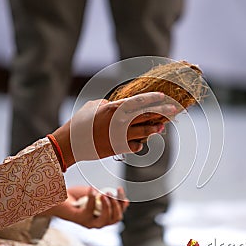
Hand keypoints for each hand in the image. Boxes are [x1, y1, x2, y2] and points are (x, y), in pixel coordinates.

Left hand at [40, 186, 128, 228]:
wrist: (59, 198)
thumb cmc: (77, 197)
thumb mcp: (96, 195)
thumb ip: (106, 196)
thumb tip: (119, 195)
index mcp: (103, 217)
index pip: (118, 214)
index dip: (123, 204)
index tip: (120, 191)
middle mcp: (97, 222)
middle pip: (115, 218)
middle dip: (117, 205)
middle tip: (111, 192)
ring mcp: (89, 222)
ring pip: (105, 219)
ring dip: (108, 205)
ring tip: (104, 193)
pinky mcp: (80, 219)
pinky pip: (90, 210)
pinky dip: (92, 198)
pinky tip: (90, 189)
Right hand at [53, 92, 178, 166]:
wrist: (71, 143)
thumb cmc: (80, 122)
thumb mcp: (94, 106)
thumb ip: (110, 104)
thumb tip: (119, 105)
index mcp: (115, 109)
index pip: (139, 102)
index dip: (153, 99)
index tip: (164, 97)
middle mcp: (121, 122)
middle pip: (147, 116)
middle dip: (162, 112)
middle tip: (174, 110)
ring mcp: (121, 136)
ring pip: (145, 132)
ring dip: (155, 129)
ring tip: (162, 126)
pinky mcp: (118, 148)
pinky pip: (136, 146)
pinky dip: (139, 144)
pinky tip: (140, 142)